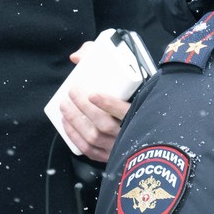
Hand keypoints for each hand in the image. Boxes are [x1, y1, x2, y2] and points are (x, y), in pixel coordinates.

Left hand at [59, 42, 129, 162]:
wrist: (148, 131)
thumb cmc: (133, 97)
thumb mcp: (128, 78)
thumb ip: (101, 58)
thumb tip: (76, 57)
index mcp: (141, 115)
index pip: (125, 112)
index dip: (108, 105)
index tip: (93, 95)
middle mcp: (132, 134)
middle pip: (104, 125)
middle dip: (83, 109)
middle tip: (71, 93)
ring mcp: (120, 147)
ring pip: (94, 138)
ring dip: (75, 122)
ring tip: (65, 106)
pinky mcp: (110, 156)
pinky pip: (90, 150)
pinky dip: (75, 137)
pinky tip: (66, 124)